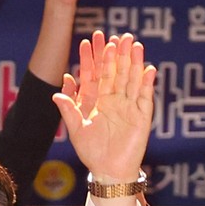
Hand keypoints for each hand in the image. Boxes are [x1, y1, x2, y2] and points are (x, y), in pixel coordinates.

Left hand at [55, 30, 154, 184]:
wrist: (108, 170)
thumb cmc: (91, 151)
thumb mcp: (76, 130)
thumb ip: (68, 110)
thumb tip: (55, 93)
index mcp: (98, 100)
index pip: (96, 74)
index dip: (94, 58)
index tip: (91, 40)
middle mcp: (114, 99)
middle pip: (116, 72)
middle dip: (117, 54)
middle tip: (118, 35)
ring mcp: (129, 106)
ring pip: (132, 79)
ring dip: (134, 63)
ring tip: (135, 45)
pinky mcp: (142, 116)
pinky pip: (145, 97)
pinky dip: (147, 84)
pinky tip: (149, 69)